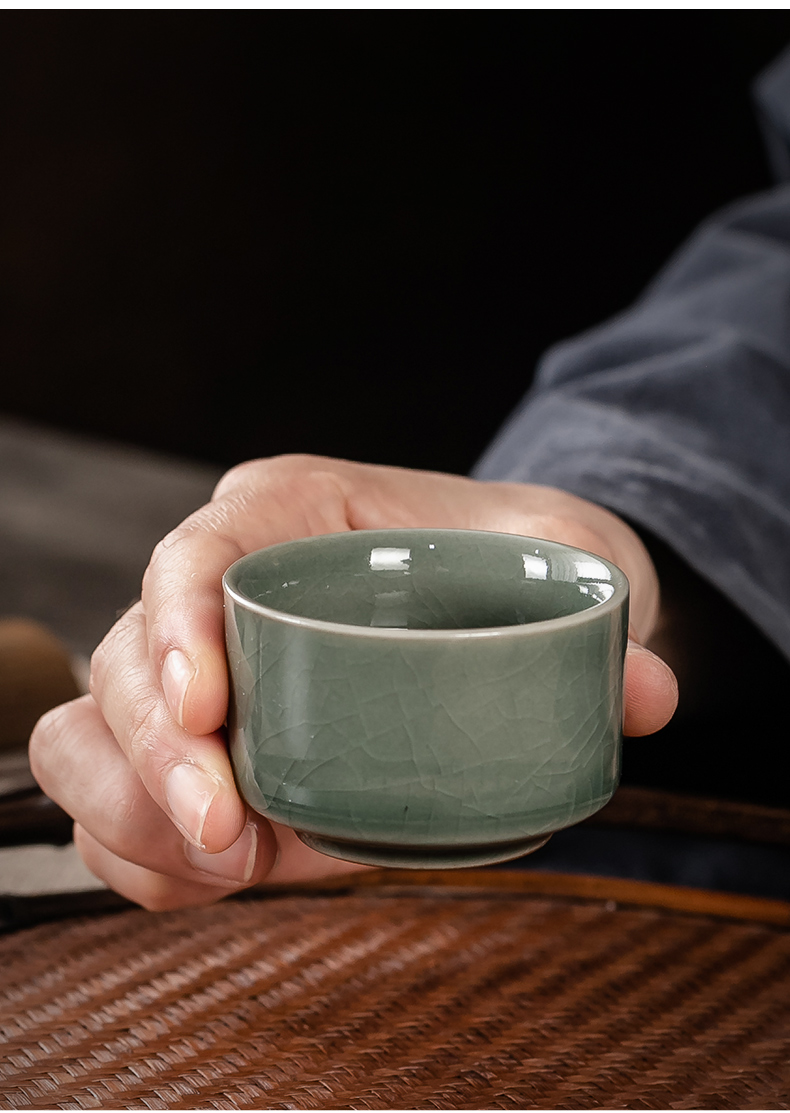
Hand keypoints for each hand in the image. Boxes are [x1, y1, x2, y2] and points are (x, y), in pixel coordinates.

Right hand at [30, 455, 677, 908]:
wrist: (492, 595)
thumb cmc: (505, 560)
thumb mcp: (564, 560)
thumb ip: (602, 623)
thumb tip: (648, 698)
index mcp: (291, 515)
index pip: (196, 554)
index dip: (176, 627)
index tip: (210, 710)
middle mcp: (224, 589)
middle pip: (126, 658)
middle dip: (155, 756)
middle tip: (231, 835)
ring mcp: (200, 674)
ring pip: (94, 733)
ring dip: (133, 813)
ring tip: (224, 867)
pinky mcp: (197, 749)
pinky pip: (117, 801)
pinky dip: (139, 854)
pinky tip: (202, 879)